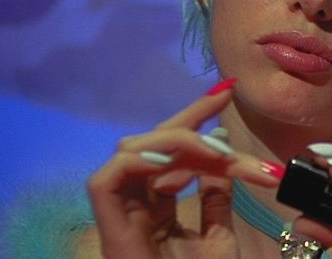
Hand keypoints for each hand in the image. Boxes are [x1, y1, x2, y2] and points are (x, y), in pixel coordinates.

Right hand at [86, 80, 281, 257]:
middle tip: (222, 102)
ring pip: (130, 152)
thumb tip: (224, 164)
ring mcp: (119, 217)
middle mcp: (134, 208)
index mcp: (157, 211)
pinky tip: (176, 161)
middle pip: (151, 146)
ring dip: (176, 143)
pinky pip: (107, 178)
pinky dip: (139, 161)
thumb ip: (216, 202)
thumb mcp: (219, 239)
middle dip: (188, 120)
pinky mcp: (107, 227)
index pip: (172, 155)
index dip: (195, 120)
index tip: (225, 93)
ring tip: (215, 152)